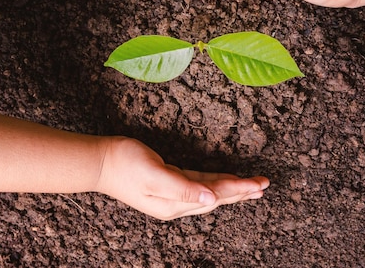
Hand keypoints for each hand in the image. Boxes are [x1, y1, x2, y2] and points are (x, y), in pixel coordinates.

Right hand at [96, 137, 269, 219]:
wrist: (100, 161)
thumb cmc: (124, 164)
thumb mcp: (154, 175)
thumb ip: (182, 187)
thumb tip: (211, 197)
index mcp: (174, 204)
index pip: (214, 196)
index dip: (238, 189)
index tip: (258, 184)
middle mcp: (176, 203)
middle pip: (217, 198)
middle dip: (241, 192)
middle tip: (264, 185)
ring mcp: (172, 194)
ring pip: (210, 192)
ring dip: (232, 188)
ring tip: (252, 187)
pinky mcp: (168, 183)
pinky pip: (198, 184)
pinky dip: (215, 183)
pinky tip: (225, 182)